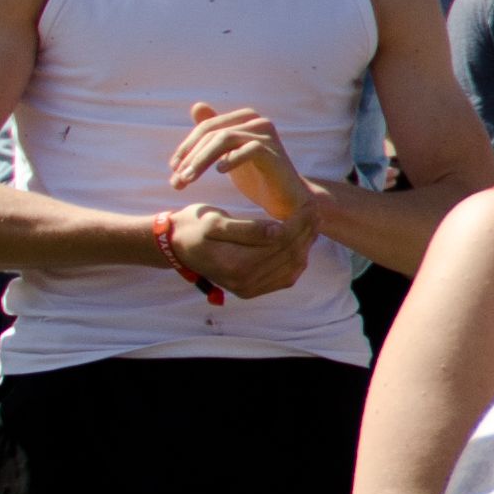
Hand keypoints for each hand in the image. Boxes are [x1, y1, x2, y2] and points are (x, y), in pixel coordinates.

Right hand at [163, 198, 313, 298]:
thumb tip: (278, 231)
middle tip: (316, 209)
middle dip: (307, 230)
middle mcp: (245, 283)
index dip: (299, 222)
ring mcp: (249, 289)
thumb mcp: (215, 222)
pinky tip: (303, 240)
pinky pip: (285, 277)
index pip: (280, 242)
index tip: (308, 203)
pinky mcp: (252, 290)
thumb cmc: (194, 228)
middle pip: (290, 254)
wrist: (177, 246)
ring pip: (292, 267)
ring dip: (306, 243)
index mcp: (235, 265)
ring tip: (314, 221)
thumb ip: (247, 229)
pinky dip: (298, 258)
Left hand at [172, 101, 310, 227]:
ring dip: (201, 160)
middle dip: (190, 157)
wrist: (286, 199)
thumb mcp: (229, 153)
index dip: (186, 147)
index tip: (173, 168)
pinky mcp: (273, 151)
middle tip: (176, 180)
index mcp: (245, 118)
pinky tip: (219, 172)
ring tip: (188, 180)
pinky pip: (248, 150)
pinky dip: (231, 159)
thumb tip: (197, 105)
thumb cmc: (257, 176)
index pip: (207, 127)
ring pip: (224, 139)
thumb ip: (214, 133)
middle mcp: (257, 121)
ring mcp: (266, 135)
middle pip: (212, 132)